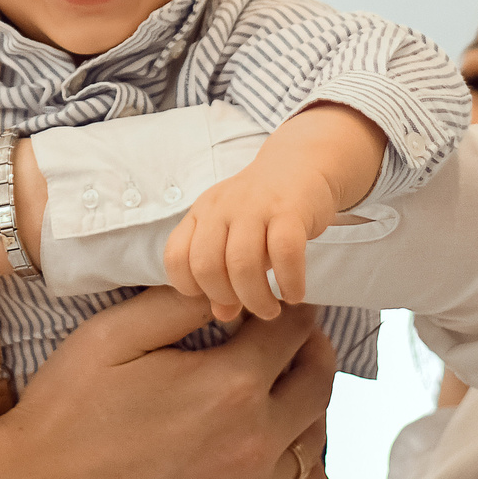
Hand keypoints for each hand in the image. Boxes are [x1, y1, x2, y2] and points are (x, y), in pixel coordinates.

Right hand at [0, 288, 333, 478]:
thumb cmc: (68, 410)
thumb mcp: (113, 334)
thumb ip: (179, 302)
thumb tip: (227, 282)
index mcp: (229, 387)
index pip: (291, 329)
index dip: (286, 303)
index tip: (273, 295)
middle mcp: (253, 441)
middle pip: (317, 378)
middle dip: (308, 343)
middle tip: (286, 328)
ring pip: (316, 433)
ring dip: (309, 398)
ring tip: (281, 378)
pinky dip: (306, 459)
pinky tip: (281, 438)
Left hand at [162, 155, 336, 321]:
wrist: (301, 163)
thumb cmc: (263, 211)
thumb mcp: (234, 238)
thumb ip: (223, 276)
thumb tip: (223, 314)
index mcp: (201, 213)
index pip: (176, 258)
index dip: (191, 287)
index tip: (217, 296)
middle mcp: (222, 207)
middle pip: (206, 266)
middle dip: (227, 298)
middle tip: (249, 307)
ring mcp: (255, 205)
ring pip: (243, 264)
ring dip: (258, 299)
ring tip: (272, 308)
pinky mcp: (290, 209)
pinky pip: (285, 254)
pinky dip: (290, 283)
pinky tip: (294, 294)